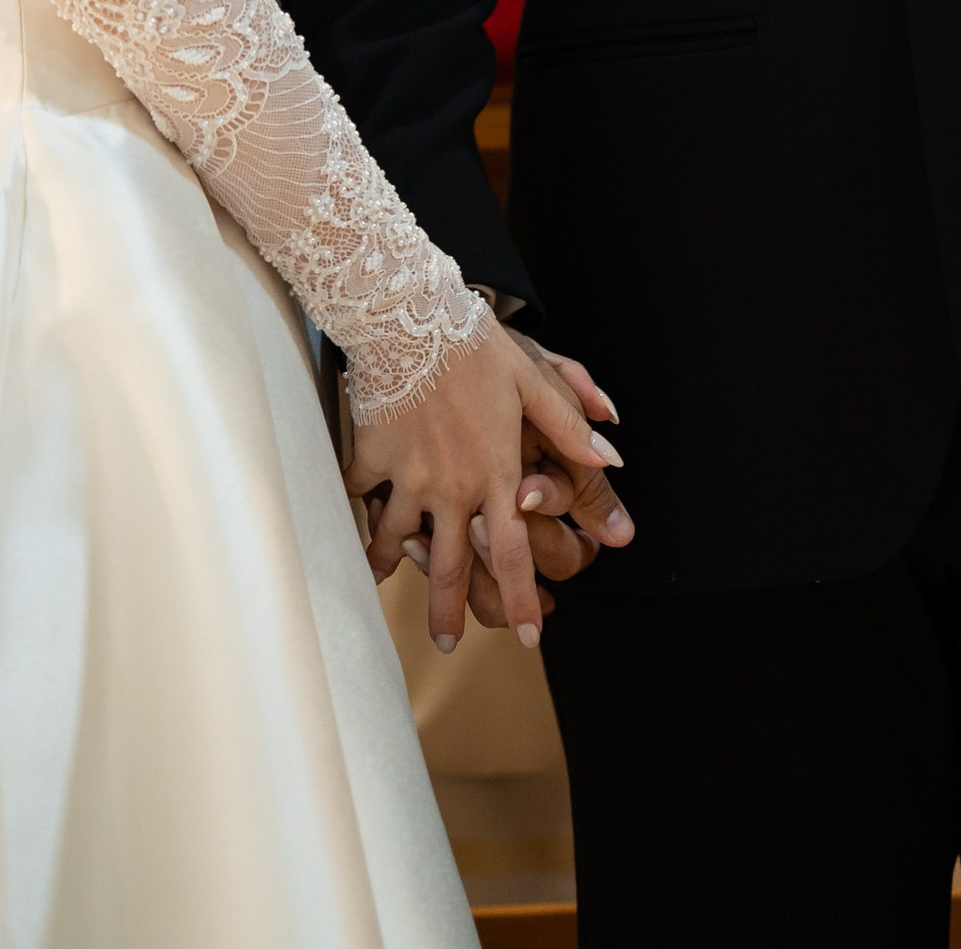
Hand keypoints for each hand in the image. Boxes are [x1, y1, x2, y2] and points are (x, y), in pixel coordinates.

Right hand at [350, 323, 631, 652]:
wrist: (408, 315)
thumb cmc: (475, 346)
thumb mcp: (532, 379)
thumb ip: (569, 426)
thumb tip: (609, 459)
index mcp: (496, 472)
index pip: (514, 554)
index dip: (522, 600)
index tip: (528, 637)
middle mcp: (453, 486)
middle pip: (450, 568)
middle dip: (450, 612)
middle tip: (447, 643)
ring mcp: (409, 476)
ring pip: (398, 540)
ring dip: (391, 566)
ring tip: (383, 582)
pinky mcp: (373, 458)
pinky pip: (361, 496)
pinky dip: (356, 510)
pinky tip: (351, 518)